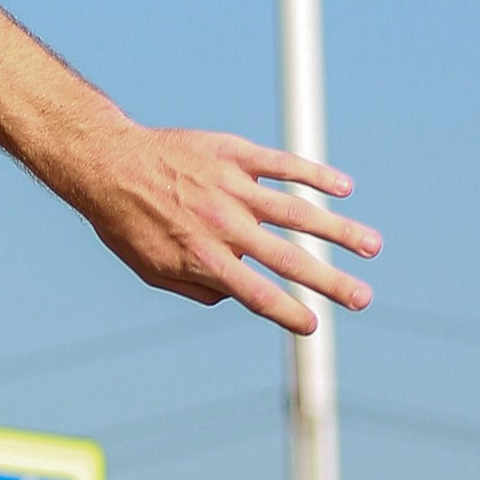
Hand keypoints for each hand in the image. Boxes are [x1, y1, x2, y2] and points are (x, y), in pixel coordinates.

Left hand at [62, 121, 377, 334]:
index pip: (257, 294)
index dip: (287, 312)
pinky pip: (282, 165)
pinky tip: (343, 187)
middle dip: (330, 282)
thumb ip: (198, 289)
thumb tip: (239, 295)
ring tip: (372, 246)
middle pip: (289, 260)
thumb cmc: (127, 223)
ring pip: (297, 211)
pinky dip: (315, 176)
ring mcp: (232, 187)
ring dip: (339, 231)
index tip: (313, 325)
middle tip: (363, 298)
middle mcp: (224, 225)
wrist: (107, 164)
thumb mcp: (151, 270)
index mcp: (203, 259)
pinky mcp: (233, 154)